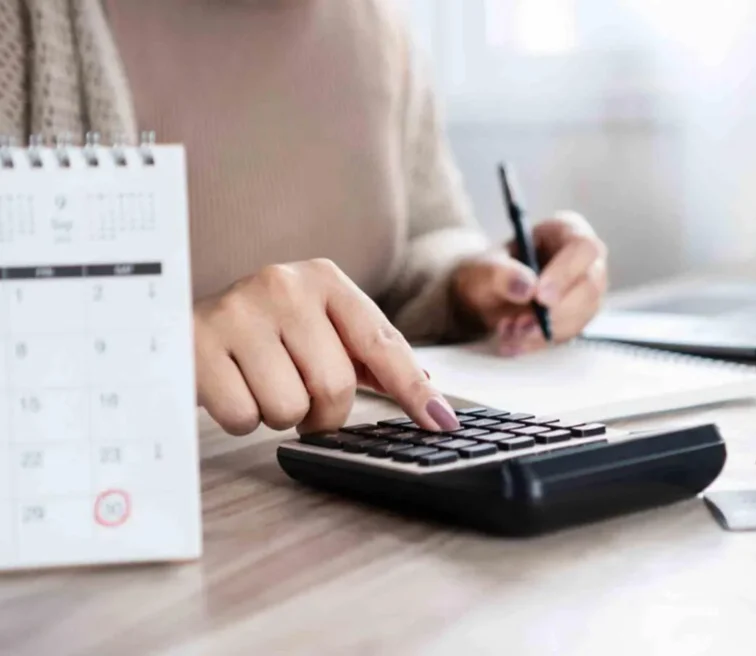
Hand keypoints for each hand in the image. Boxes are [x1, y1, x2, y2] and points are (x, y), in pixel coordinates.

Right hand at [194, 259, 461, 435]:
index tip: (441, 424)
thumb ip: (371, 355)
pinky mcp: (197, 345)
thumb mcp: (317, 328)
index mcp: (325, 279)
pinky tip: (229, 387)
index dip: (414, 391)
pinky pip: (243, 417)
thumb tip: (430, 394)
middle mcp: (284, 285)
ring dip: (278, 414)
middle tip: (300, 399)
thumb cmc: (261, 334)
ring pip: (289, 408)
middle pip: (336, 387)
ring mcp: (239, 312)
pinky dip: (240, 417)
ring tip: (258, 383)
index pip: (382, 344)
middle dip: (322, 413)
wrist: (174, 322)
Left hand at [453, 211, 607, 354]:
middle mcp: (583, 260)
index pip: (583, 248)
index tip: (540, 297)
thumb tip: (527, 288)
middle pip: (590, 285)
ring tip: (508, 331)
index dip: (565, 273)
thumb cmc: (488, 273)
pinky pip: (569, 334)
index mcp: (565, 231)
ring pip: (582, 315)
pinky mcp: (578, 317)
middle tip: (521, 324)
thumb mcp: (482, 269)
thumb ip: (500, 273)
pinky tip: (513, 341)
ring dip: (544, 330)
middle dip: (556, 311)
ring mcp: (585, 290)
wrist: (483, 297)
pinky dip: (539, 342)